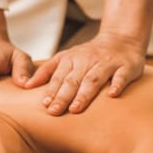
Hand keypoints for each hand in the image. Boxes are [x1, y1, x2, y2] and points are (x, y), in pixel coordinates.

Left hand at [27, 32, 146, 114]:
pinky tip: (112, 95)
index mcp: (72, 59)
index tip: (45, 105)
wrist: (121, 39)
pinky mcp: (126, 67)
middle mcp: (88, 61)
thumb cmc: (89, 55)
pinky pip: (121, 76)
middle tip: (54, 112)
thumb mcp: (65, 58)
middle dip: (63, 96)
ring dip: (84, 94)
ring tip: (75, 109)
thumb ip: (47, 71)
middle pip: (74, 80)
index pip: (59, 77)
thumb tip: (26, 85)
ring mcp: (107, 63)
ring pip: (94, 79)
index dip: (52, 90)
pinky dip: (117, 84)